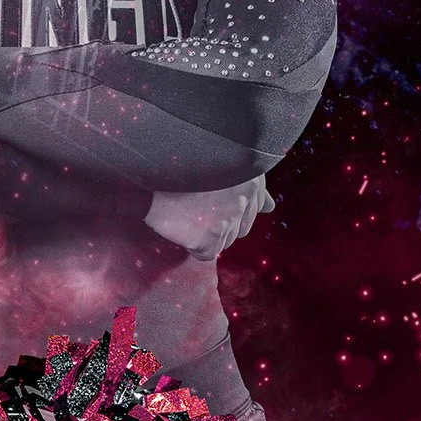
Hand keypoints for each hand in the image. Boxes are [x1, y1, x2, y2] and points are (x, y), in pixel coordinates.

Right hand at [145, 176, 273, 259]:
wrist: (149, 172)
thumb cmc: (184, 167)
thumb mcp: (222, 168)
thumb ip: (250, 188)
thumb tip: (271, 207)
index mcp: (250, 179)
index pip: (255, 209)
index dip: (231, 206)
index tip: (212, 200)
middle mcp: (243, 200)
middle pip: (240, 229)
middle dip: (221, 222)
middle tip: (196, 205)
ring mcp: (227, 220)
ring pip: (224, 242)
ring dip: (206, 233)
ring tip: (187, 211)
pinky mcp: (208, 238)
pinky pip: (206, 254)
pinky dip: (193, 245)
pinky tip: (182, 225)